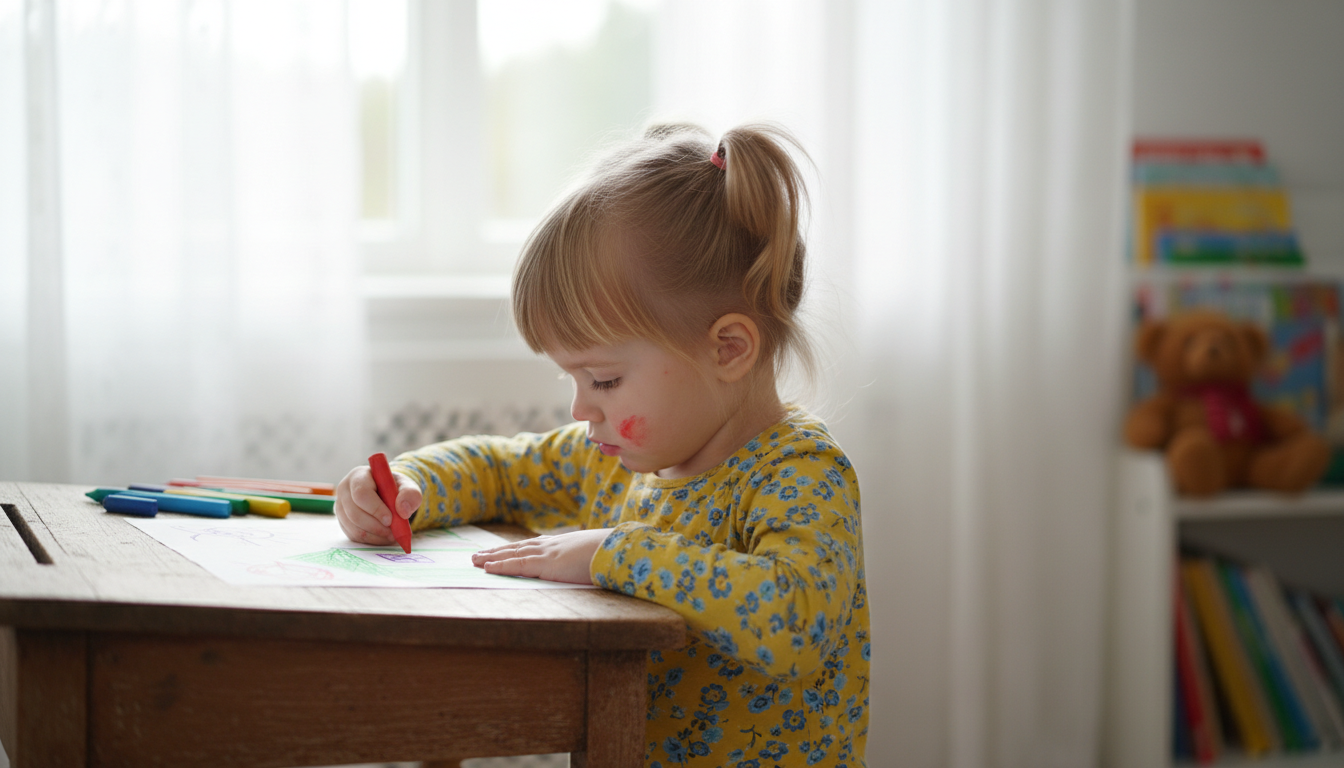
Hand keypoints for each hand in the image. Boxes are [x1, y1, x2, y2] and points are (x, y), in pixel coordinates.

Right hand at [334, 464, 421, 545]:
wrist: (387, 495)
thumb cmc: (395, 488)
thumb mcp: (407, 486)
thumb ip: (410, 494)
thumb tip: (402, 511)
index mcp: (358, 476)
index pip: (361, 493)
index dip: (375, 508)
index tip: (390, 519)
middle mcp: (344, 491)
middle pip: (354, 513)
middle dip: (376, 526)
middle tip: (393, 532)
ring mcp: (341, 507)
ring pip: (354, 527)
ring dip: (375, 535)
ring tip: (392, 535)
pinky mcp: (343, 522)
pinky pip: (354, 536)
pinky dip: (371, 540)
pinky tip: (384, 536)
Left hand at [471, 528, 612, 584]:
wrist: (620, 549)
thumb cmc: (612, 554)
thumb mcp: (595, 558)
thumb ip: (585, 561)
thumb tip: (588, 568)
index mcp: (562, 545)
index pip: (532, 546)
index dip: (514, 549)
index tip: (501, 550)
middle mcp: (551, 546)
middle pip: (517, 548)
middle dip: (496, 552)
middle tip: (477, 554)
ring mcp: (548, 554)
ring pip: (512, 555)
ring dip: (492, 557)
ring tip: (475, 560)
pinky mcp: (547, 564)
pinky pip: (518, 565)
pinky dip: (500, 566)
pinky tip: (487, 568)